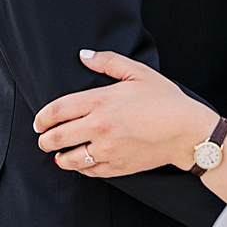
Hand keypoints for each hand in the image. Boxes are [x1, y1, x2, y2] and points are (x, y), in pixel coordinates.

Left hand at [34, 50, 211, 177]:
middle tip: (42, 139)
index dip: (42, 118)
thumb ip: (108, 61)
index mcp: (100, 102)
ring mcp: (108, 149)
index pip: (58, 110)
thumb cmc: (165, 100)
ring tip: (57, 154)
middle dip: (45, 139)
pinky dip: (80, 168)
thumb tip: (84, 55)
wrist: (188, 132)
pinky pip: (90, 171)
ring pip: (70, 158)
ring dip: (59, 157)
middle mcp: (99, 127)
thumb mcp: (138, 73)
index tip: (38, 122)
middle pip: (58, 137)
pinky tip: (80, 163)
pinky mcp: (118, 167)